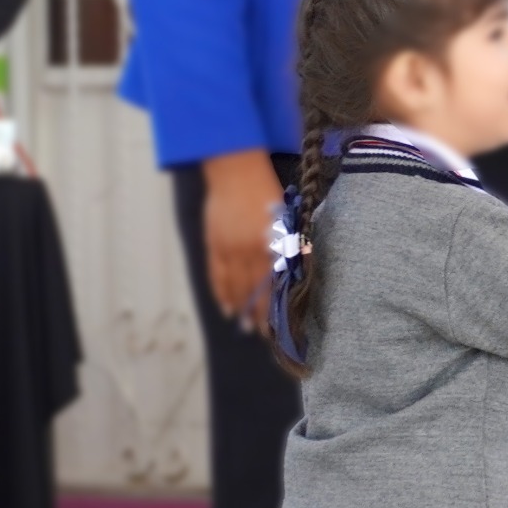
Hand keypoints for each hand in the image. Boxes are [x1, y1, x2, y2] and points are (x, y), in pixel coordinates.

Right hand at [202, 148, 283, 331]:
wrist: (234, 172)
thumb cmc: (266, 192)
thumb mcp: (285, 219)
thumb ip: (288, 246)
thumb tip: (293, 272)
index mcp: (272, 245)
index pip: (275, 284)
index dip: (277, 306)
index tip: (282, 324)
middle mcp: (249, 252)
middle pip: (255, 291)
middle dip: (259, 314)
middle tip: (264, 335)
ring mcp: (229, 250)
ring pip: (234, 287)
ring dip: (240, 308)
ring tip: (244, 327)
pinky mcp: (213, 245)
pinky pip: (217, 275)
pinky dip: (221, 292)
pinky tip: (226, 306)